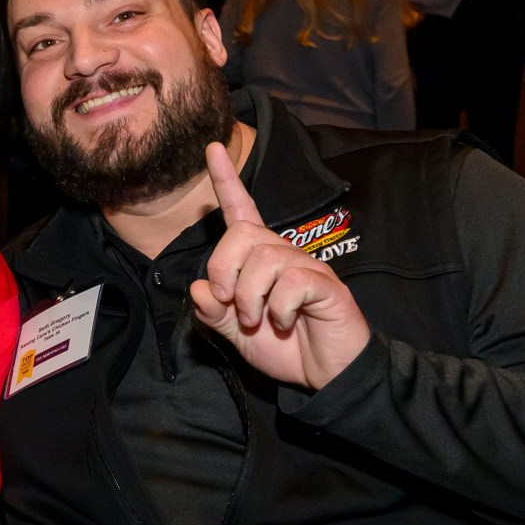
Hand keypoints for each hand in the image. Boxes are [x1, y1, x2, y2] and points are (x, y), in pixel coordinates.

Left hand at [189, 142, 370, 389]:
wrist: (325, 376)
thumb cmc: (284, 348)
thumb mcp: (235, 332)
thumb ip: (213, 311)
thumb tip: (198, 287)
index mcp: (260, 260)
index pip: (242, 211)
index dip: (226, 181)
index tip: (212, 148)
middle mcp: (284, 254)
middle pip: (243, 232)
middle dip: (223, 267)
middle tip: (227, 301)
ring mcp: (307, 267)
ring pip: (265, 257)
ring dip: (249, 295)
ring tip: (258, 319)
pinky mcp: (326, 285)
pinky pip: (292, 282)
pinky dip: (277, 308)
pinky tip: (284, 322)